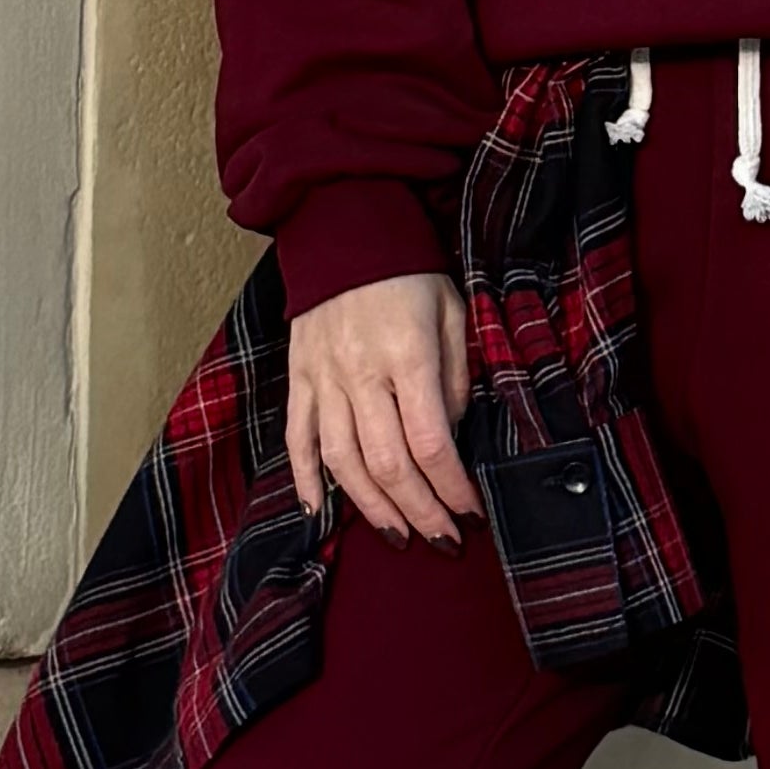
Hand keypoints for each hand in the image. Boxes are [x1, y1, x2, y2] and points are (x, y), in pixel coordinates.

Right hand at [283, 270, 477, 544]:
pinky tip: (321, 513)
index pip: (430, 441)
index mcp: (407, 354)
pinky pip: (298, 439)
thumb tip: (452, 434)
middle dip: (419, 512)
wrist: (344, 227)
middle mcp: (360, 372)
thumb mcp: (453, 310)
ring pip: (341, 462)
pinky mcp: (299, 378)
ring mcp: (323, 378)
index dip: (452, 487)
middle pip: (387, 463)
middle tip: (443, 541)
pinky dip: (306, 480)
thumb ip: (457, 375)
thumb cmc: (408, 271)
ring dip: (371, 508)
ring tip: (399, 536)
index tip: (471, 511)